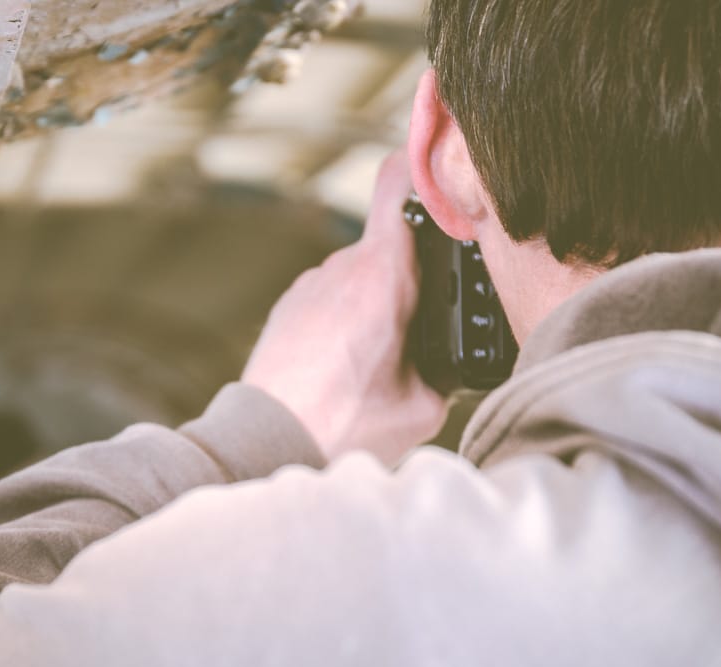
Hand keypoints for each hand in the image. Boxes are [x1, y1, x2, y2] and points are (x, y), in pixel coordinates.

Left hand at [241, 151, 446, 464]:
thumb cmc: (339, 427)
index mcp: (380, 277)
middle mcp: (340, 268)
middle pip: (391, 244)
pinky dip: (346, 319)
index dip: (423, 168)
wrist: (265, 443)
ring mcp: (309, 285)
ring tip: (377, 360)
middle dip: (414, 276)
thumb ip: (448, 370)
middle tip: (425, 326)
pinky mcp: (289, 306)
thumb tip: (455, 363)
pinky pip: (331, 297)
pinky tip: (345, 366)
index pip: (399, 182)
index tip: (444, 179)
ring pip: (361, 274)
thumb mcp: (422, 407)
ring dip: (377, 303)